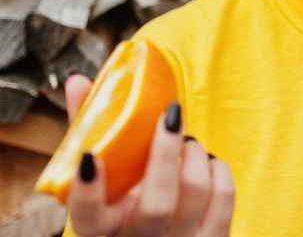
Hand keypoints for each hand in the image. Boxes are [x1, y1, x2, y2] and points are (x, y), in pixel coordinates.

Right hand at [62, 74, 235, 235]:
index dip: (87, 190)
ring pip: (196, 193)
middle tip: (170, 118)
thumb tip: (79, 80)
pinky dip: (217, 169)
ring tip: (186, 141)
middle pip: (156, 206)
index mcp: (102, 230)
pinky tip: (206, 161)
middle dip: (165, 154)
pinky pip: (224, 197)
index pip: (86, 219)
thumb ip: (89, 131)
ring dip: (194, 154)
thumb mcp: (103, 178)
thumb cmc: (126, 202)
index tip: (89, 155)